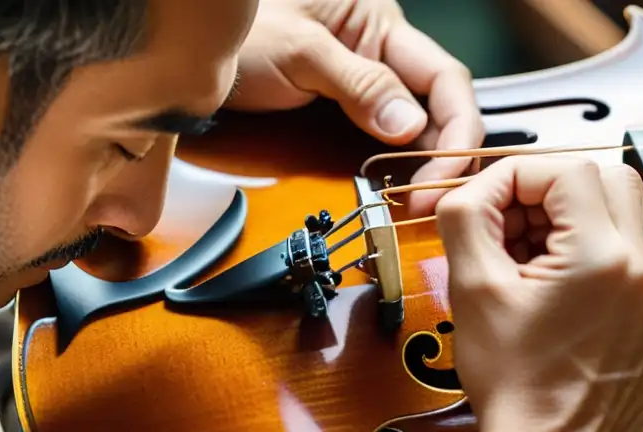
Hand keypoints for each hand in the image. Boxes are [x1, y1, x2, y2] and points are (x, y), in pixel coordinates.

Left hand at [229, 0, 482, 196]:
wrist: (187, 33)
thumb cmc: (239, 23)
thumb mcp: (299, 53)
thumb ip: (360, 86)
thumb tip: (411, 127)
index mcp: (381, 22)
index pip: (445, 78)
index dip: (455, 129)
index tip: (442, 173)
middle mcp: (383, 49)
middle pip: (440, 105)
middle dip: (448, 152)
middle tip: (433, 198)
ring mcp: (367, 78)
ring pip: (420, 123)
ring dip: (428, 161)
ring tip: (421, 197)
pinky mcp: (348, 103)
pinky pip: (389, 132)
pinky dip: (401, 161)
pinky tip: (400, 182)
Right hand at [436, 155, 642, 431]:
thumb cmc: (513, 386)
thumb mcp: (472, 292)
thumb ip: (468, 218)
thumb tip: (474, 189)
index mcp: (600, 256)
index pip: (567, 169)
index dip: (521, 177)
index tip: (497, 204)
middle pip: (614, 182)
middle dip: (563, 193)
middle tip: (524, 229)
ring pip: (642, 226)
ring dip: (598, 228)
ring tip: (554, 266)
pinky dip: (619, 274)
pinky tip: (584, 305)